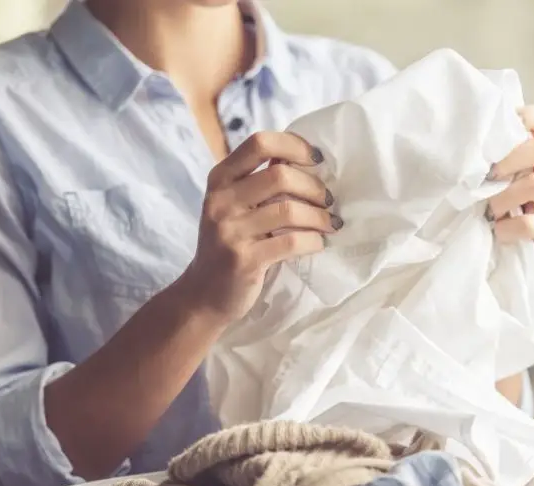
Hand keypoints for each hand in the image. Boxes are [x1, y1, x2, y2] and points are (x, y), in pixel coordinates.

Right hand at [182, 132, 340, 322]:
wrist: (203, 294)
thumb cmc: (230, 244)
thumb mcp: (235, 206)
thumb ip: (259, 182)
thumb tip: (306, 159)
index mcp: (220, 179)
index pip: (259, 143)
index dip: (294, 145)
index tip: (316, 159)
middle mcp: (221, 201)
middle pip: (280, 175)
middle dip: (314, 187)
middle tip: (327, 201)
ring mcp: (230, 231)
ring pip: (289, 210)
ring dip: (319, 216)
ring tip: (330, 224)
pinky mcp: (244, 260)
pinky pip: (291, 241)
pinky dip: (313, 241)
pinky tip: (318, 243)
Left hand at [485, 105, 533, 246]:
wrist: (481, 245)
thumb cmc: (473, 201)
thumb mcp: (472, 172)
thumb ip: (477, 153)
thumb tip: (459, 137)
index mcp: (527, 150)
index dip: (527, 119)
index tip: (500, 134)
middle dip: (513, 159)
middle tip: (489, 175)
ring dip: (504, 198)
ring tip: (489, 211)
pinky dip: (511, 227)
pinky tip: (498, 230)